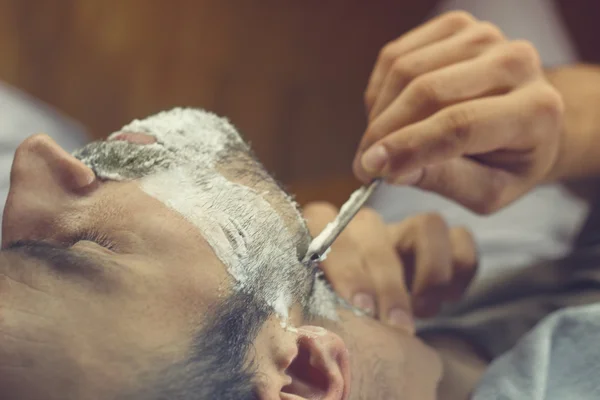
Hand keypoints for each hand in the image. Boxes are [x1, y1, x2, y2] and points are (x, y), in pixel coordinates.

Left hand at [303, 202, 477, 328]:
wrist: (372, 320)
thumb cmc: (340, 315)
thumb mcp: (322, 309)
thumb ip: (315, 304)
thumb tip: (311, 330)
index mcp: (324, 231)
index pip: (324, 221)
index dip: (346, 265)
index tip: (358, 308)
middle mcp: (363, 223)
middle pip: (376, 227)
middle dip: (389, 283)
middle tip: (394, 325)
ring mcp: (404, 227)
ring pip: (430, 225)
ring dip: (430, 275)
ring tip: (421, 311)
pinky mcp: (441, 238)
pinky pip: (462, 240)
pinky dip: (459, 273)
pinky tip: (445, 301)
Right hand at [354, 11, 563, 213]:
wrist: (524, 119)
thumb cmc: (507, 161)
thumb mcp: (487, 191)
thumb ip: (445, 181)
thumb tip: (393, 170)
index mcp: (535, 110)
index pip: (460, 125)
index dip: (408, 146)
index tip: (370, 169)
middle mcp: (516, 62)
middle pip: (427, 92)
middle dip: (384, 131)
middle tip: (364, 163)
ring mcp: (484, 36)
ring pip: (405, 71)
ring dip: (379, 113)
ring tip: (378, 143)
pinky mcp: (456, 26)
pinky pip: (396, 55)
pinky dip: (380, 91)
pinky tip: (386, 115)